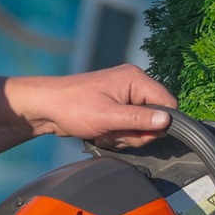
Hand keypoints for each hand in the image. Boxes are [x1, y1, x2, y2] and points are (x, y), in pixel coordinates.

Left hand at [7, 64, 178, 148]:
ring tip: (105, 133)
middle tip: (116, 134)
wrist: (45, 108)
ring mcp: (125, 94)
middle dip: (137, 132)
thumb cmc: (73, 108)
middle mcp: (134, 83)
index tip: (139, 133)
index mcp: (135, 79)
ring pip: (143, 124)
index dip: (159, 123)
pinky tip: (103, 133)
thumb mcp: (109, 116)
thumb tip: (168, 121)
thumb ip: (140, 118)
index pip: (168, 102)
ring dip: (126, 135)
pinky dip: (120, 134)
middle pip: (156, 116)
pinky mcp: (118, 105)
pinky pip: (131, 124)